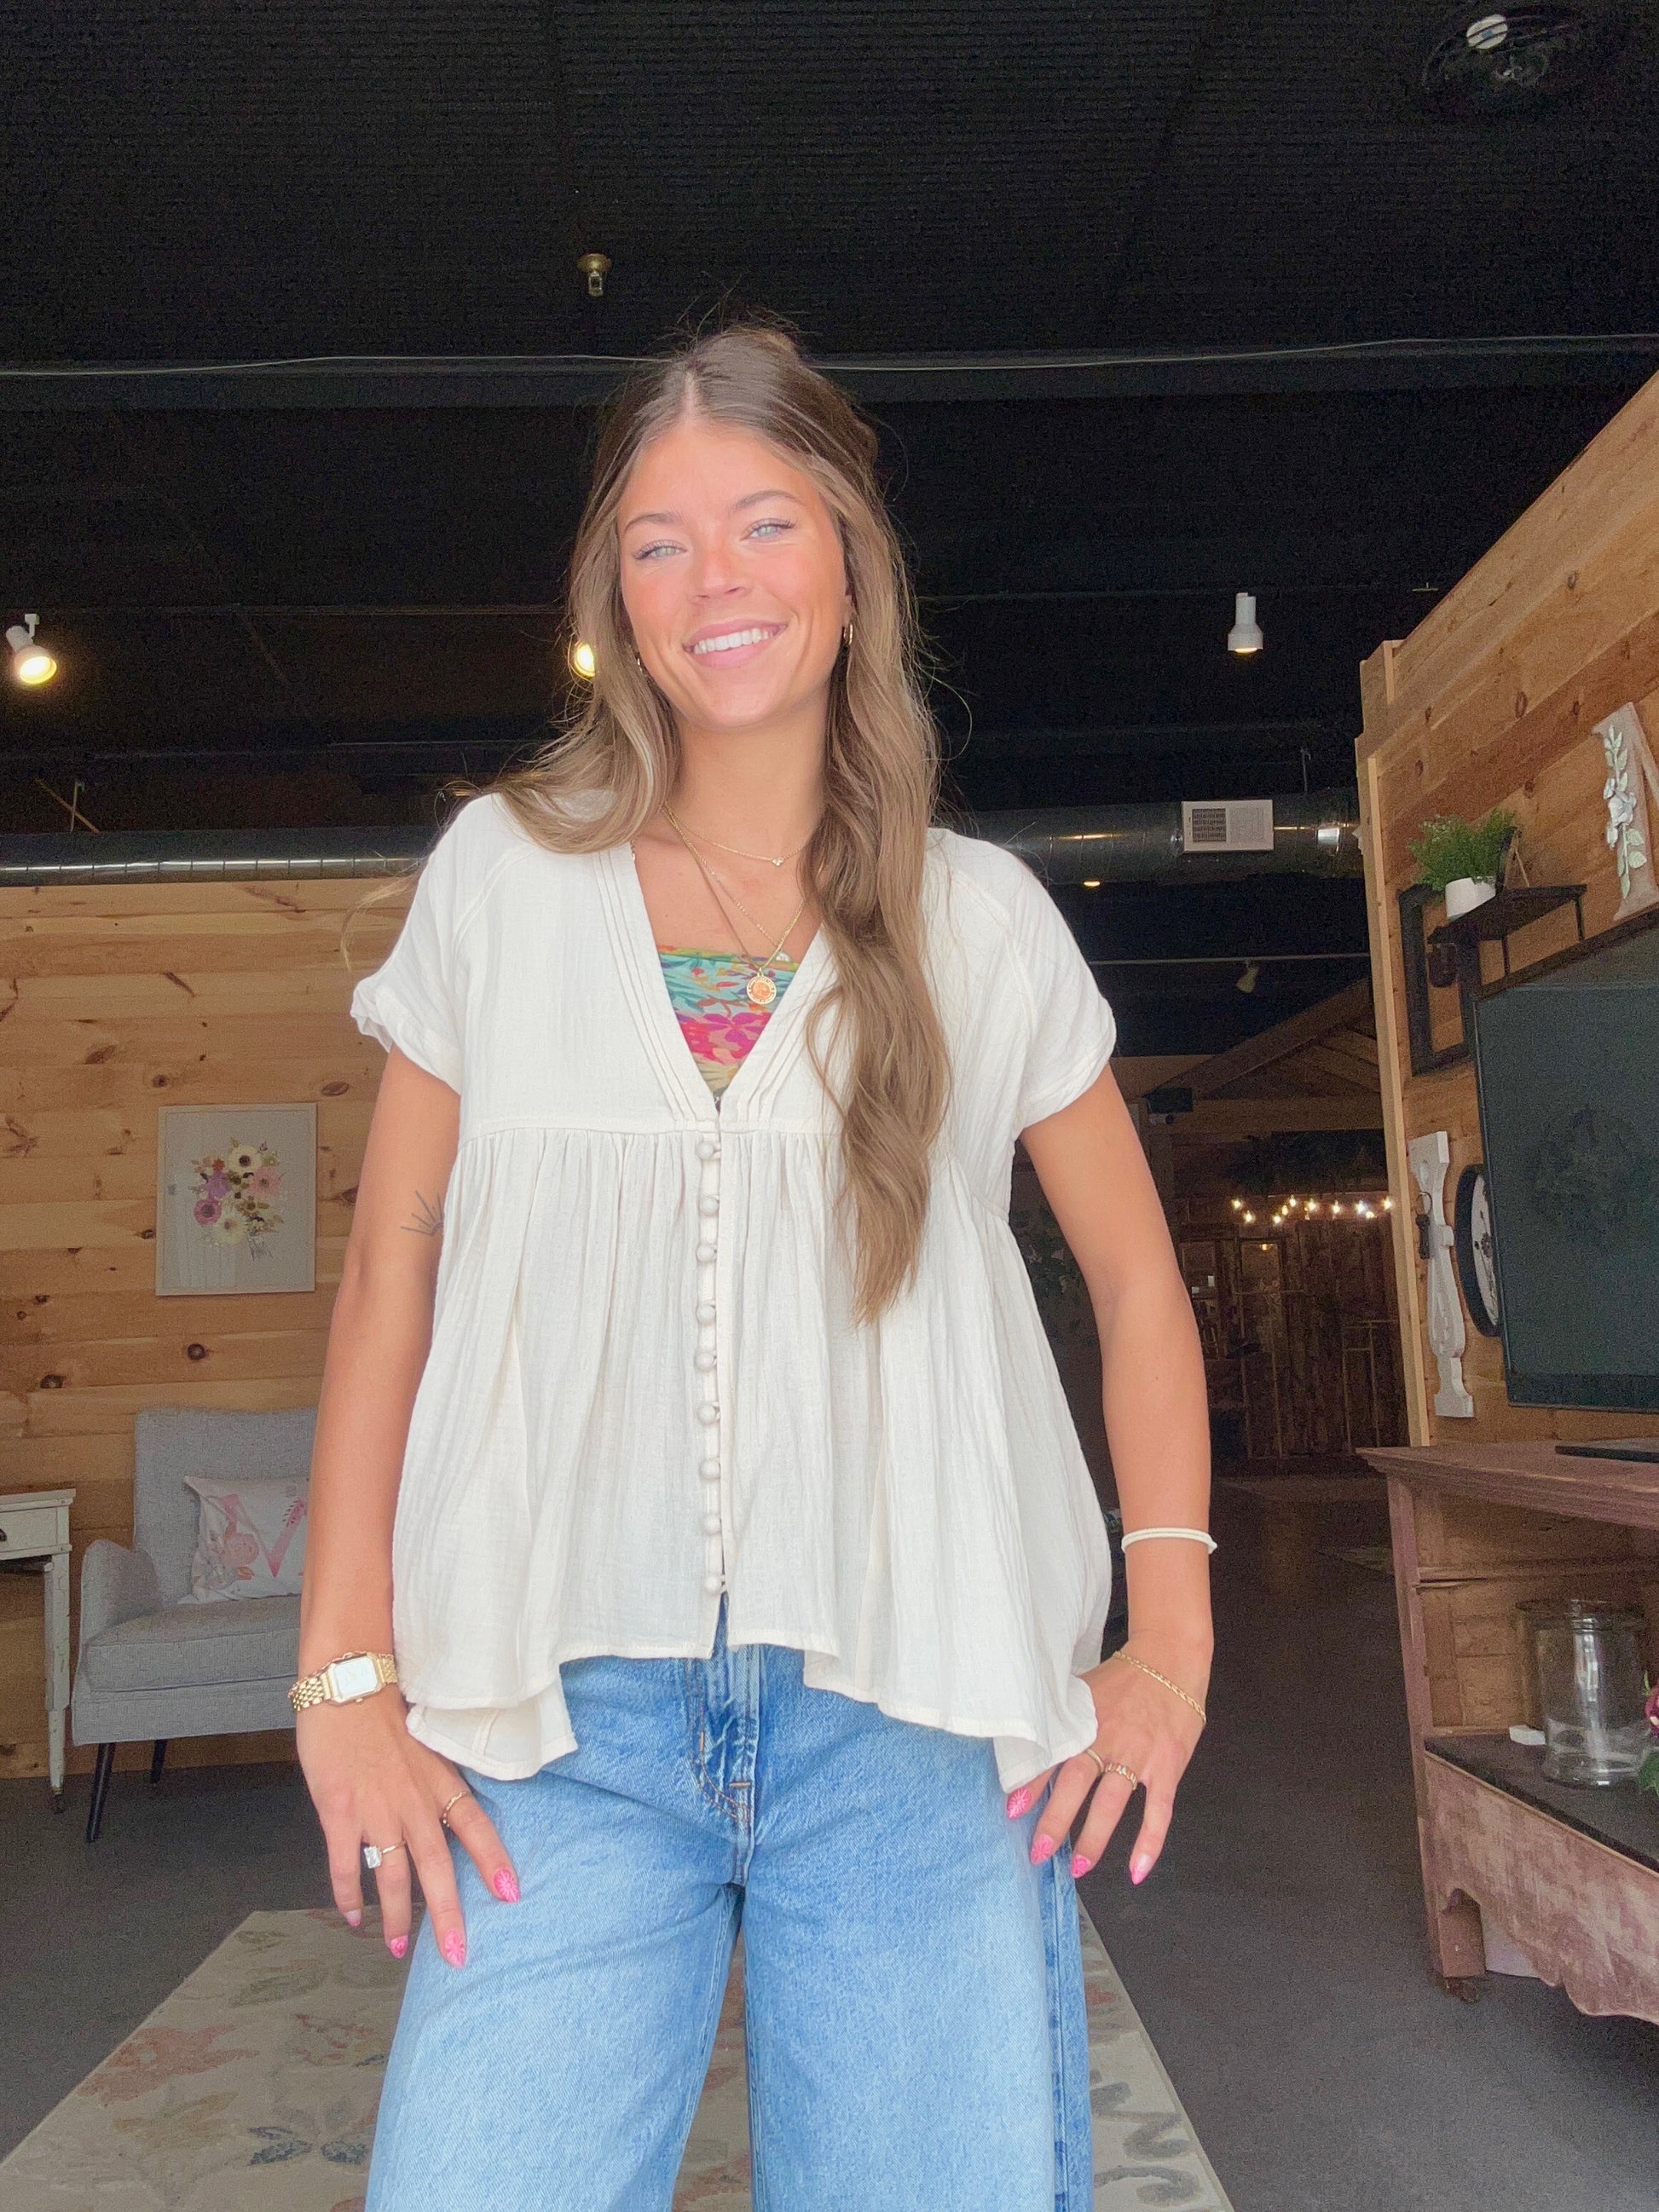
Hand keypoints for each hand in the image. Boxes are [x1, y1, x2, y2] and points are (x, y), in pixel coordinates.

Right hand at [296, 1688, 518, 1966]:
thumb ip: (434, 1782)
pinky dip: (349, 1895)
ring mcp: (376, 1808)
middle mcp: (413, 1799)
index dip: (493, 1860)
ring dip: (396, 1915)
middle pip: (437, 1867)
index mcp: (438, 1780)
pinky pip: (346, 1865)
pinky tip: (353, 1916)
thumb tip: (446, 1815)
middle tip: (457, 1955)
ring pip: (392, 1875)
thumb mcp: (425, 1744)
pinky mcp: (339, 1811)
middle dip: (448, 1915)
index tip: (511, 1895)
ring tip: (399, 1947)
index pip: (475, 1825)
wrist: (346, 1681)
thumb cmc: (386, 1710)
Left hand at [1007, 1637, 1208, 1884]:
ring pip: (1112, 1802)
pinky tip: (1137, 1870)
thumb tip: (1029, 1744)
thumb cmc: (1123, 1678)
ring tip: (1077, 1867)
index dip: (1031, 1783)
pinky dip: (1149, 1841)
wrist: (1171, 1659)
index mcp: (1083, 1720)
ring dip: (1094, 1838)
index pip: (1052, 1755)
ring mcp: (1139, 1755)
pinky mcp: (1167, 1767)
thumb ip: (1063, 1719)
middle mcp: (1108, 1738)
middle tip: (1038, 1853)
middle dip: (1056, 1821)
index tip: (1012, 1810)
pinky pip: (1159, 1810)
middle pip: (1077, 1784)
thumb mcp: (1085, 1690)